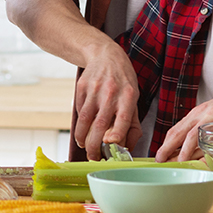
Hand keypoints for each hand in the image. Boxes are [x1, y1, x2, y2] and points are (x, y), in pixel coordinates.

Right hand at [73, 42, 141, 159]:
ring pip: (84, 120)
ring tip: (84, 146)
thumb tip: (127, 147)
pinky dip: (79, 124)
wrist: (105, 55)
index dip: (116, 134)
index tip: (110, 145)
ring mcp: (94, 89)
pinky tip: (83, 130)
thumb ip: (132, 124)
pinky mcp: (81, 87)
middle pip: (99, 124)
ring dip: (82, 138)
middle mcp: (111, 93)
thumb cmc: (123, 82)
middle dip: (94, 145)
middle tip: (94, 157)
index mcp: (128, 96)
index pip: (123, 119)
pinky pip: (78, 110)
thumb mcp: (134, 99)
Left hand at [155, 85, 212, 161]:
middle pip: (181, 132)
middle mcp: (202, 115)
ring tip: (183, 162)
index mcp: (196, 115)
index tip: (158, 156)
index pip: (176, 130)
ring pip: (197, 134)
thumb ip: (204, 131)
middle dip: (169, 148)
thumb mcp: (212, 117)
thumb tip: (195, 152)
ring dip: (188, 150)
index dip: (165, 144)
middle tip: (161, 161)